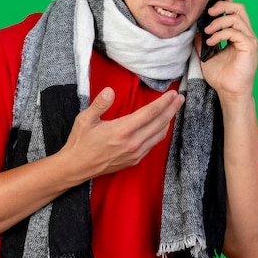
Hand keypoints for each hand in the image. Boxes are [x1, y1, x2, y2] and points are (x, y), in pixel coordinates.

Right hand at [59, 87, 184, 179]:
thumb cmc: (80, 142)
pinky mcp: (134, 160)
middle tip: (180, 98)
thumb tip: (110, 91)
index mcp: (123, 130)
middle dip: (172, 109)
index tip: (173, 94)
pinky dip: (160, 133)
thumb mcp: (85, 119)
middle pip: (160, 123)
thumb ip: (99, 104)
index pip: (150, 113)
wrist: (77, 167)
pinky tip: (161, 126)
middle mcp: (133, 142)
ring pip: (159, 135)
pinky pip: (152, 144)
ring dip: (168, 121)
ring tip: (173, 110)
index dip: (164, 102)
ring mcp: (135, 153)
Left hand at [195, 0, 257, 100]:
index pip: (235, 11)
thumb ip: (203, 42)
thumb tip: (196, 30)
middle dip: (223, 6)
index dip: (227, 0)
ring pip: (238, 18)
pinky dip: (221, 34)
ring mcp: (250, 41)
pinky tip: (212, 41)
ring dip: (219, 21)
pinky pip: (236, 32)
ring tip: (208, 31)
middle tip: (209, 11)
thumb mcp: (206, 56)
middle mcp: (246, 35)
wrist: (229, 92)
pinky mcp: (250, 48)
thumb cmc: (221, 77)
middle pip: (239, 8)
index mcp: (238, 34)